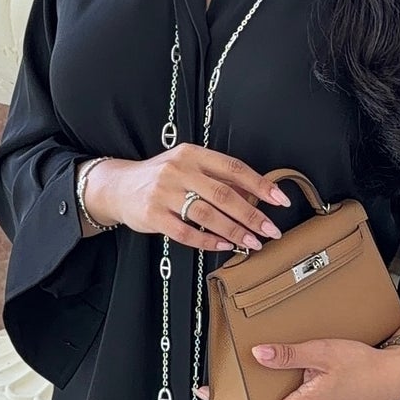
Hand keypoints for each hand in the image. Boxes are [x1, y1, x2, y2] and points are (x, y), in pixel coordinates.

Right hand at [88, 145, 291, 253]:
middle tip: (271, 231)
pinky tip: (224, 246)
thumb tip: (254, 196)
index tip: (280, 200)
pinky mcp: (153, 214)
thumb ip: (217, 179)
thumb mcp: (188, 167)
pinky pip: (186, 232)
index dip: (260, 184)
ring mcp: (164, 192)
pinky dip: (208, 241)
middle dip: (252, 215)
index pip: (233, 168)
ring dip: (235, 231)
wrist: (119, 187)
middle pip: (224, 194)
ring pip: (208, 215)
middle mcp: (179, 169)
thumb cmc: (162, 178)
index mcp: (193, 153)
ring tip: (253, 243)